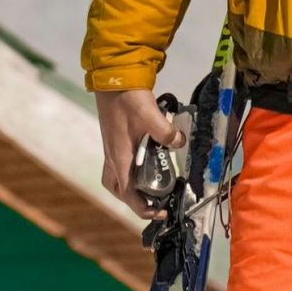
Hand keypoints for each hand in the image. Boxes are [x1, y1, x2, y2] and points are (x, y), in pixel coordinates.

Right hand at [96, 88, 184, 217]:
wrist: (114, 78)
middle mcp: (113, 157)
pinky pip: (120, 164)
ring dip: (130, 187)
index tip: (159, 212)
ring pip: (116, 178)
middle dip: (133, 201)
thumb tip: (180, 143)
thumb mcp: (150, 115)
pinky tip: (149, 162)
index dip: (142, 207)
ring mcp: (112, 149)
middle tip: (154, 201)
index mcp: (120, 157)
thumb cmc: (129, 98)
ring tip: (152, 186)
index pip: (128, 193)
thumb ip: (165, 132)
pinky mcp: (115, 140)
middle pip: (118, 189)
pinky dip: (131, 171)